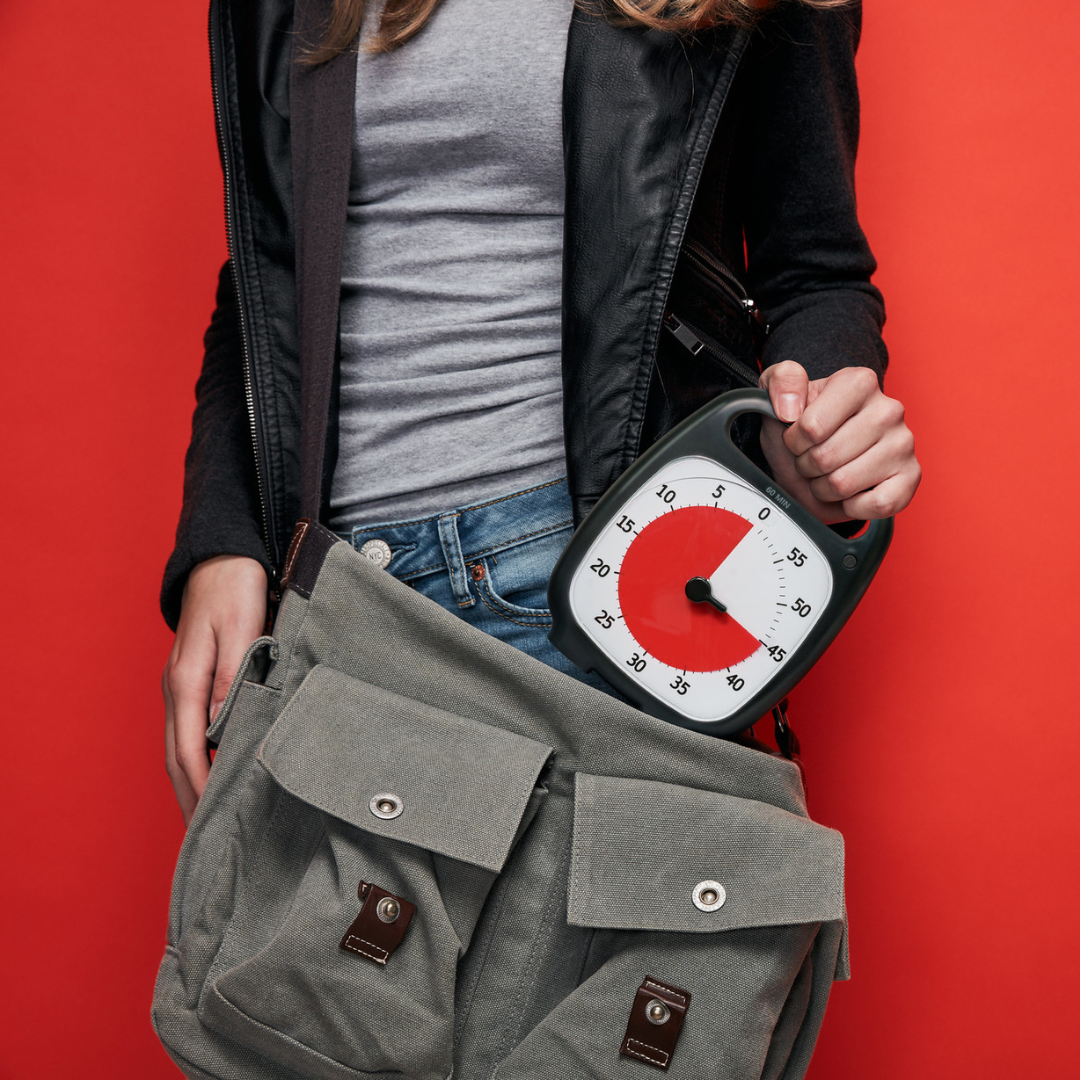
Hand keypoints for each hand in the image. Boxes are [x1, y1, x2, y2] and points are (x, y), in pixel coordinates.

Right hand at [161, 555, 267, 823]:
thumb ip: (232, 674)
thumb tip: (221, 723)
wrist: (224, 557)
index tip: (211, 822)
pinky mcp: (194, 681)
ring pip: (181, 747)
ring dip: (191, 784)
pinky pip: (190, 731)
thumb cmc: (236, 588)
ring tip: (208, 820)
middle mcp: (178, 688)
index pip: (190, 749)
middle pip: (178, 757)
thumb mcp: (242, 626)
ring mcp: (182, 686)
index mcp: (188, 680)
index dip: (200, 788)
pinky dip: (197, 760)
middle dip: (190, 799)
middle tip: (207, 841)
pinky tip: (212, 774)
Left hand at [758, 361, 920, 523]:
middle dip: (807, 467)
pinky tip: (851, 493)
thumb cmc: (802, 431)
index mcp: (858, 382)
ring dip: (825, 488)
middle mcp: (888, 409)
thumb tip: (790, 407)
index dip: (794, 441)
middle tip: (812, 460)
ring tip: (828, 474)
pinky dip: (854, 507)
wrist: (816, 461)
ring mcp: (904, 443)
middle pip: (825, 457)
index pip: (811, 427)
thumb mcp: (779, 396)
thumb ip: (781, 380)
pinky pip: (878, 505)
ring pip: (844, 484)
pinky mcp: (911, 477)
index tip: (797, 438)